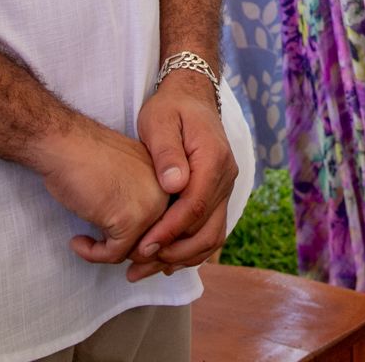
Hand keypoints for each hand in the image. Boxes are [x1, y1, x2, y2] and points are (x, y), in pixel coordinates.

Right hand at [33, 117, 170, 264]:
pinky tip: (77, 241)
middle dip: (124, 248)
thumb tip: (143, 247)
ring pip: (137, 251)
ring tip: (85, 242)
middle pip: (154, 240)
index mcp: (168, 179)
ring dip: (107, 253)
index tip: (112, 241)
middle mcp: (168, 193)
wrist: (64, 143)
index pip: (164, 224)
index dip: (139, 239)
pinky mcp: (130, 221)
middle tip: (98, 246)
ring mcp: (151, 207)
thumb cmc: (86, 157)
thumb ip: (140, 204)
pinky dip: (93, 254)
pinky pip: (114, 254)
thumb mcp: (127, 180)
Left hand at [126, 70, 237, 278]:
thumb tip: (174, 185)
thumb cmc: (170, 108)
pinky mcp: (217, 194)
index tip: (143, 246)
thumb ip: (166, 153)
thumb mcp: (159, 122)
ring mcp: (225, 188)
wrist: (191, 96)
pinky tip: (164, 260)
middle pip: (208, 230)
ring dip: (181, 258)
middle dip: (174, 253)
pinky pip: (209, 230)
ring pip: (212, 236)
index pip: (195, 206)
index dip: (170, 231)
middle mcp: (226, 177)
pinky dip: (189, 250)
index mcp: (213, 159)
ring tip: (144, 268)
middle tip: (138, 265)